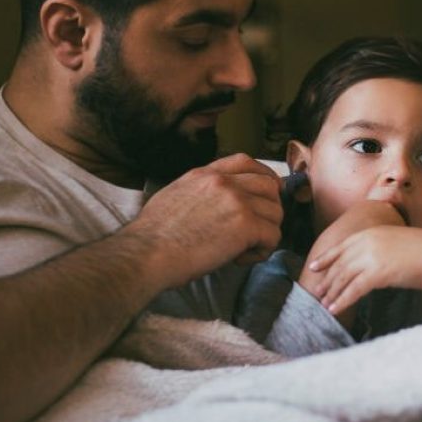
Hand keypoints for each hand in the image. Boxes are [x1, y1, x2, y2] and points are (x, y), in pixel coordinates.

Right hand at [128, 153, 282, 288]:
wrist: (146, 253)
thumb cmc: (153, 236)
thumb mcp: (174, 195)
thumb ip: (201, 192)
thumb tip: (216, 205)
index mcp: (205, 174)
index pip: (246, 162)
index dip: (264, 176)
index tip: (267, 193)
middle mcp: (224, 182)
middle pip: (269, 185)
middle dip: (270, 209)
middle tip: (256, 230)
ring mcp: (236, 201)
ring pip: (275, 212)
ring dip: (266, 233)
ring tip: (244, 249)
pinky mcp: (245, 224)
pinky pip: (273, 236)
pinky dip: (263, 251)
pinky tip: (241, 259)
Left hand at [306, 226, 421, 314]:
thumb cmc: (420, 251)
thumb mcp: (393, 241)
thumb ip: (377, 247)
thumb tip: (367, 261)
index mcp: (370, 232)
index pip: (341, 246)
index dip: (325, 257)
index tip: (313, 266)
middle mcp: (366, 242)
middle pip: (340, 264)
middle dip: (327, 279)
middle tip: (317, 291)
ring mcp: (370, 257)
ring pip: (343, 278)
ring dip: (332, 293)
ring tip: (323, 304)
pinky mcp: (377, 273)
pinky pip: (353, 290)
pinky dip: (342, 300)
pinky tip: (334, 309)